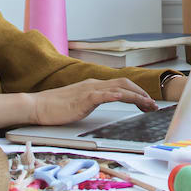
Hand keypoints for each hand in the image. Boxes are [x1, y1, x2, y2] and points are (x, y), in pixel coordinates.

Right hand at [28, 78, 157, 125]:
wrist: (37, 106)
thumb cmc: (54, 107)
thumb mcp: (78, 102)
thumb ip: (90, 101)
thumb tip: (101, 104)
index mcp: (93, 85)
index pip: (120, 85)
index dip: (136, 91)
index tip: (146, 101)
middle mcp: (94, 85)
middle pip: (125, 84)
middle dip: (142, 93)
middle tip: (153, 105)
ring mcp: (89, 90)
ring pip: (120, 88)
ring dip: (137, 96)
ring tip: (148, 105)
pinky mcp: (84, 98)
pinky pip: (105, 95)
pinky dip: (118, 95)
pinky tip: (126, 99)